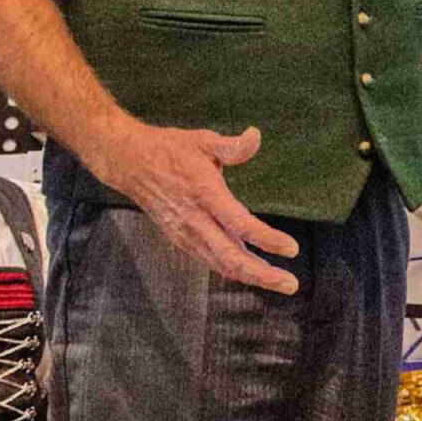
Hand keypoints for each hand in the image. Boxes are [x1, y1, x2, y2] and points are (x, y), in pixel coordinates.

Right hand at [101, 119, 299, 295]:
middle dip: (263, 275)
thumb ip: (232, 146)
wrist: (130, 164)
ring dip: (251, 277)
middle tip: (291, 284)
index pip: (239, 223)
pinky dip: (233, 270)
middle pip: (231, 258)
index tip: (291, 248)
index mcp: (204, 193)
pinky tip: (252, 270)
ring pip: (221, 265)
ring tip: (279, 282)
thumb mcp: (202, 140)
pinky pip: (211, 261)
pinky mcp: (181, 240)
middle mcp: (195, 220)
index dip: (266, 239)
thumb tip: (256, 137)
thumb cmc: (170, 150)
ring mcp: (186, 234)